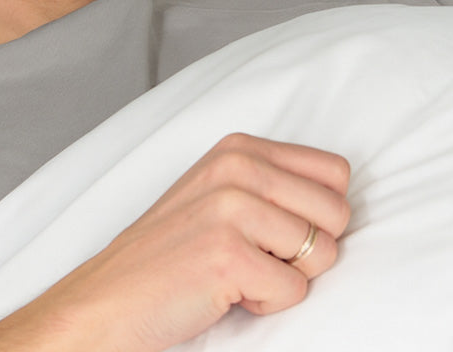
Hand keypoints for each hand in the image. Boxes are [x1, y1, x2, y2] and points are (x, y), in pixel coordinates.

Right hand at [0, 133, 350, 351]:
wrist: (109, 297)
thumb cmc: (170, 253)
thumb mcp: (218, 194)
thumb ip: (272, 182)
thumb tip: (344, 195)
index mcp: (237, 147)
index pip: (335, 172)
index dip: (317, 214)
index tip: (276, 230)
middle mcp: (235, 166)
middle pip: (338, 213)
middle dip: (309, 249)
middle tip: (255, 256)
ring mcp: (230, 207)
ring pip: (323, 254)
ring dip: (285, 279)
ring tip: (235, 272)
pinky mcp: (227, 254)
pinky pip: (295, 292)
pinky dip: (265, 304)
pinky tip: (223, 292)